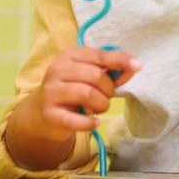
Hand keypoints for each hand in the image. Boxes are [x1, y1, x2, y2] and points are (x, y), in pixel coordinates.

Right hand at [25, 47, 141, 142]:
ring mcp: (51, 92)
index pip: (99, 55)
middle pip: (95, 76)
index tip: (137, 66)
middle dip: (109, 90)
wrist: (41, 112)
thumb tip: (134, 67)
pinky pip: (75, 119)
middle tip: (106, 97)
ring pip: (87, 94)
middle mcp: (56, 70)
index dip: (120, 60)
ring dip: (101, 105)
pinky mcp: (49, 113)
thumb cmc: (71, 90)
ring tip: (99, 108)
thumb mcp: (88, 76)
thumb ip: (111, 72)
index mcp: (68, 56)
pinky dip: (90, 123)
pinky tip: (94, 122)